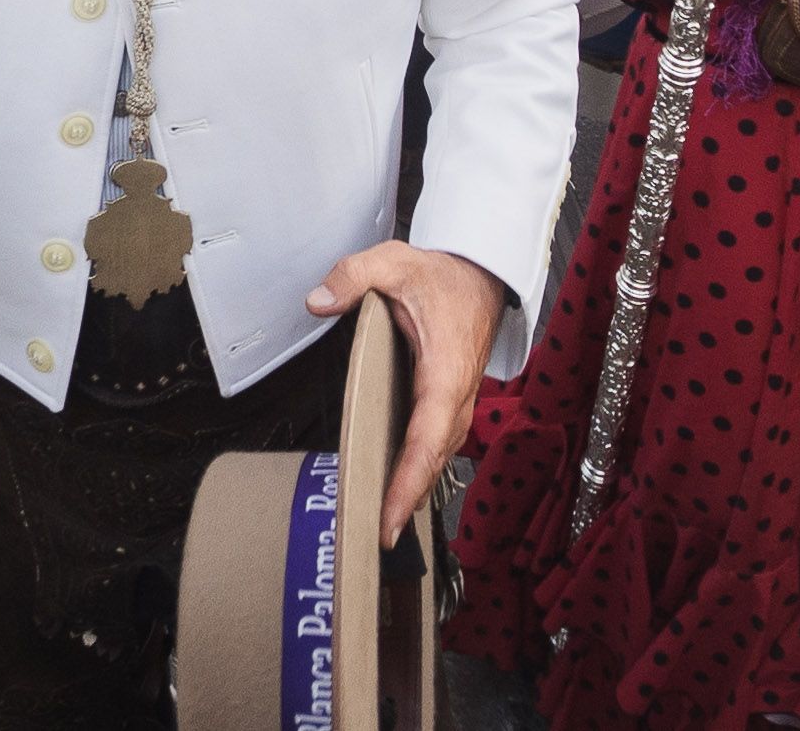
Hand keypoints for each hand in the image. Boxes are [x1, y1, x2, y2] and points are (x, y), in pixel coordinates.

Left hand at [306, 243, 504, 545]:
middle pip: (434, 460)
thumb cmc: (443, 276)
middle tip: (377, 538)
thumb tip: (318, 302)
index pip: (428, 437)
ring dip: (414, 489)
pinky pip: (436, 445)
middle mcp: (457, 395)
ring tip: (384, 525)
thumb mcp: (395, 261)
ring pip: (438, 457)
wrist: (481, 275)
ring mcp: (457, 403)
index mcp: (445, 370)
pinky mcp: (451, 404)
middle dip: (408, 500)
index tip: (391, 517)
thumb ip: (354, 276)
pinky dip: (419, 470)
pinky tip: (398, 488)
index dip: (409, 481)